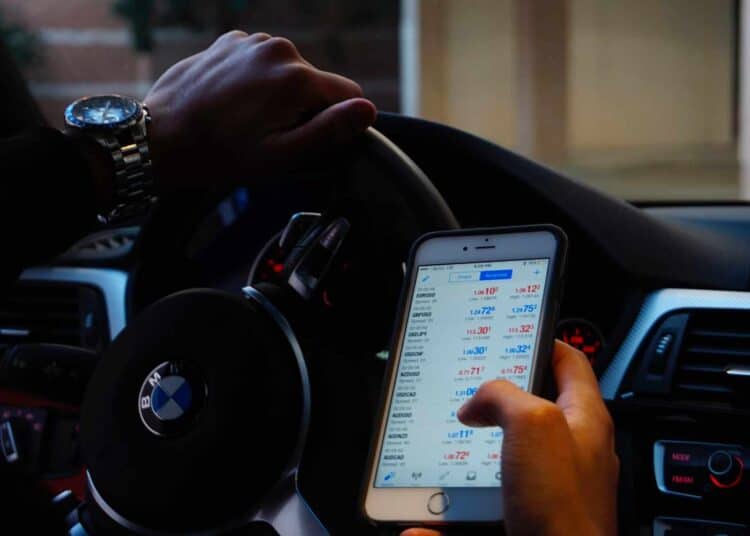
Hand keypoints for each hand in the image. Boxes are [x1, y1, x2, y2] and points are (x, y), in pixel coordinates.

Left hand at [144, 30, 375, 192]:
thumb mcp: (281, 156)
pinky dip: (256, 81)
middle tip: (270, 135)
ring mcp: (251, 41)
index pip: (349, 94)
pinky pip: (262, 62)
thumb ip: (329, 132)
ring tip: (248, 120)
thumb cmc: (221, 154)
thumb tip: (367, 110)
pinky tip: (233, 103)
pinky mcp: (230, 41)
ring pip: (290, 72)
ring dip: (280, 95)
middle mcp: (278, 49)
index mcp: (296, 78)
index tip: (306, 139)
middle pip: (317, 83)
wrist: (161, 137)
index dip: (336, 122)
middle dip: (305, 109)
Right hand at [401, 341, 618, 535]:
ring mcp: (554, 484)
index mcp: (584, 419)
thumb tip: (478, 402)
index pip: (569, 362)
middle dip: (500, 396)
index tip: (513, 331)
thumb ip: (503, 395)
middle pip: (535, 405)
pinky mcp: (534, 514)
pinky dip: (462, 500)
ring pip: (509, 451)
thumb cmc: (562, 506)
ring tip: (453, 438)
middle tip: (471, 388)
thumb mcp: (532, 423)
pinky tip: (435, 511)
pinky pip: (492, 497)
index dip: (542, 339)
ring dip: (478, 445)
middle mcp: (573, 449)